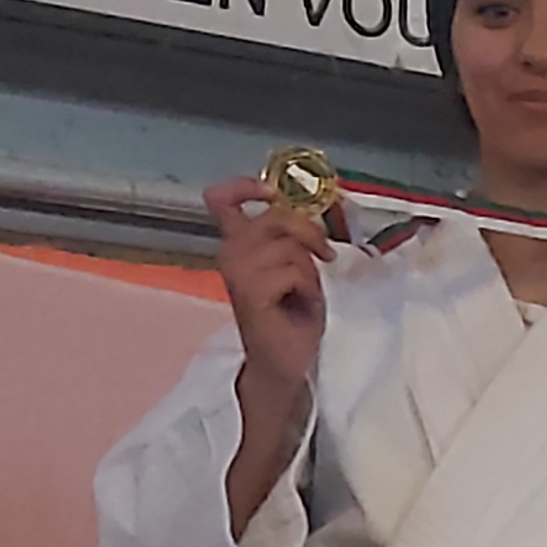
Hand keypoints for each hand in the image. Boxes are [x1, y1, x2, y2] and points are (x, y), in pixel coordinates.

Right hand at [207, 171, 328, 415]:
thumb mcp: (296, 265)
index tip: (271, 193)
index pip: (222, 200)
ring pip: (287, 247)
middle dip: (308, 233)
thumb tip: (306, 213)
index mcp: (239, 243)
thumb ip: (292, 238)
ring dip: (308, 269)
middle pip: (274, 217)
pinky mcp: (250, 293)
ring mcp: (237, 273)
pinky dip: (307, 287)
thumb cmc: (292, 314)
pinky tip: (300, 304)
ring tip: (304, 292)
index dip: (245, 186)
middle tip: (324, 254)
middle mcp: (230, 254)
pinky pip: (291, 271)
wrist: (285, 360)